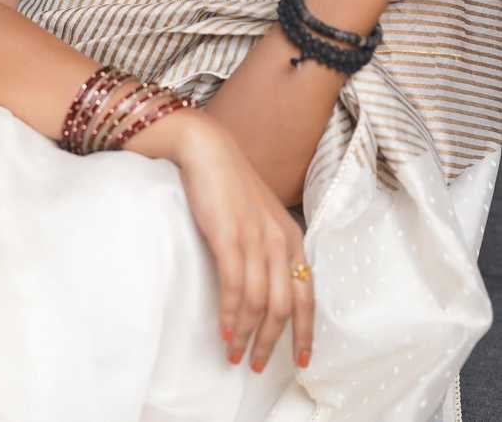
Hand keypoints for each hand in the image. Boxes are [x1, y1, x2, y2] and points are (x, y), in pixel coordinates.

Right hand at [175, 112, 313, 373]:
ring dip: (247, 334)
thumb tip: (265, 283)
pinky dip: (230, 314)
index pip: (307, 295)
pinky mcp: (229, 237)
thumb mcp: (259, 215)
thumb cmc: (229, 183)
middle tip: (257, 365)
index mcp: (292, 236)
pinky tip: (225, 331)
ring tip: (235, 354)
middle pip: (284, 306)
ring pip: (259, 302)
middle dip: (272, 342)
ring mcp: (255, 239)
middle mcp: (279, 240)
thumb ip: (268, 245)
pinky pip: (234, 286)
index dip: (305, 332)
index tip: (301, 361)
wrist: (206, 149)